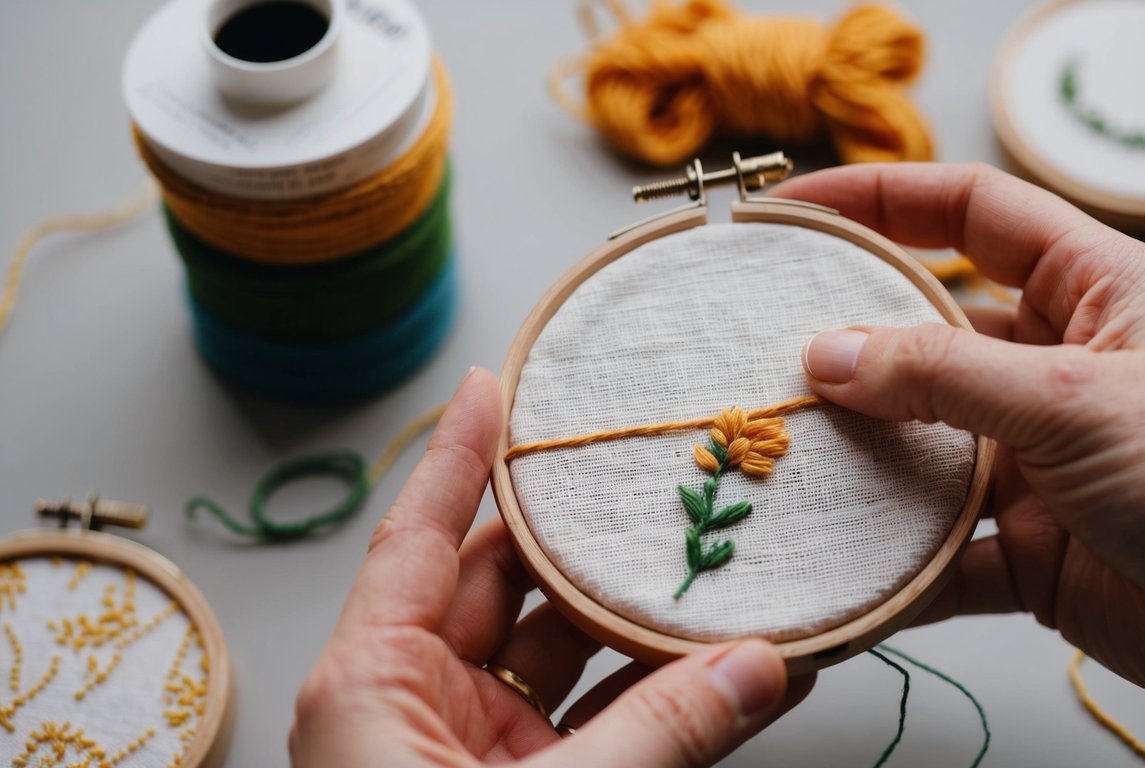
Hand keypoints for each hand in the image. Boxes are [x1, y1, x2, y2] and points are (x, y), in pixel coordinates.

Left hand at [289, 368, 812, 767]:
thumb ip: (658, 738)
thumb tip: (760, 664)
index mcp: (371, 686)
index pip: (422, 537)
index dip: (463, 454)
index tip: (501, 382)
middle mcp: (416, 706)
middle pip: (504, 582)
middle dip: (579, 530)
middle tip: (645, 467)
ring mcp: (475, 754)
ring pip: (562, 654)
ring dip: (635, 616)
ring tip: (708, 557)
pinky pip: (600, 722)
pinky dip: (657, 695)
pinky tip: (725, 663)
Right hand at [778, 163, 1144, 700]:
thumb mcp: (1072, 401)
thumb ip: (942, 376)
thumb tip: (827, 355)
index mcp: (1089, 289)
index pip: (969, 210)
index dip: (879, 198)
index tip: (794, 211)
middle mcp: (1052, 361)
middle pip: (925, 329)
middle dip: (847, 338)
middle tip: (758, 343)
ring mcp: (1030, 450)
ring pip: (918, 437)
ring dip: (859, 453)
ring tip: (781, 450)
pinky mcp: (1018, 533)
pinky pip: (933, 536)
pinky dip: (890, 556)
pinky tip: (835, 561)